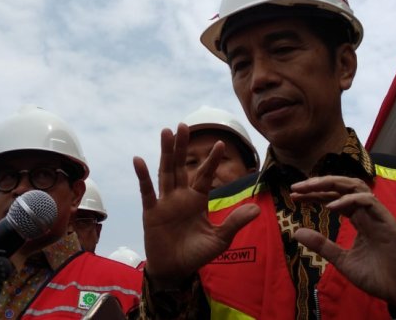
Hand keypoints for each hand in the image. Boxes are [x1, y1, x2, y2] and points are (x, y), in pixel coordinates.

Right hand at [133, 123, 259, 288]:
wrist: (175, 271)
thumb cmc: (196, 254)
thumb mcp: (220, 239)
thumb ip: (234, 222)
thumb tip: (257, 209)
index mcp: (197, 200)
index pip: (205, 175)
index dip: (212, 160)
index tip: (221, 143)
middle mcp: (180, 196)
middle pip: (181, 166)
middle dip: (182, 146)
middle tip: (184, 124)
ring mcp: (165, 202)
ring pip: (165, 172)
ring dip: (165, 152)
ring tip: (166, 132)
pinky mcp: (151, 211)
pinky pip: (147, 191)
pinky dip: (143, 176)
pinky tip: (138, 160)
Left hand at [290, 176, 395, 312]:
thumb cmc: (378, 276)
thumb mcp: (342, 260)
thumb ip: (322, 245)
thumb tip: (295, 231)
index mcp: (359, 219)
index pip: (334, 197)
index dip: (315, 193)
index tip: (294, 195)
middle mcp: (368, 212)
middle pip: (343, 186)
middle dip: (319, 183)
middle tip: (296, 186)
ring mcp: (379, 215)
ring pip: (356, 186)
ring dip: (332, 183)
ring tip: (310, 187)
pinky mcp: (388, 223)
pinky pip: (369, 202)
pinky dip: (349, 200)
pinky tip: (330, 207)